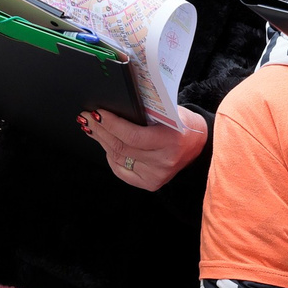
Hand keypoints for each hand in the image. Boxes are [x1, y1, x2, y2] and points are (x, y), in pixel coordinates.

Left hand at [81, 106, 207, 190]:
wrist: (199, 144)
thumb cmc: (182, 123)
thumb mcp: (169, 111)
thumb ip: (145, 110)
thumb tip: (115, 104)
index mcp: (171, 140)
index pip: (132, 136)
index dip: (111, 124)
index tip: (97, 113)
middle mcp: (164, 161)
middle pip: (121, 147)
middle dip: (100, 130)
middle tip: (87, 117)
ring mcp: (157, 175)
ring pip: (118, 158)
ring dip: (102, 141)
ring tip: (92, 128)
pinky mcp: (151, 183)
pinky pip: (122, 171)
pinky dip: (110, 158)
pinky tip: (106, 146)